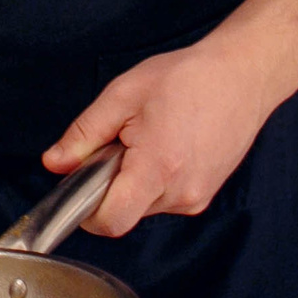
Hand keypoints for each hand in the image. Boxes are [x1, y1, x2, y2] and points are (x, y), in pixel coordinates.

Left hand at [42, 35, 287, 234]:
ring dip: (134, 181)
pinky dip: (155, 180)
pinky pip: (165, 199)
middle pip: (125, 213)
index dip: (87, 210)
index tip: (82, 181)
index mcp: (157, 168)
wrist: (243, 76)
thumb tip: (53, 163)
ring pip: (144, 206)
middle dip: (111, 185)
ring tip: (150, 138)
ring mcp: (197, 197)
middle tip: (122, 143)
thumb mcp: (123, 95)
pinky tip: (168, 146)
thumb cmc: (187, 78)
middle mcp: (181, 193)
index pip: (111, 222)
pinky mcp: (205, 195)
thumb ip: (84, 134)